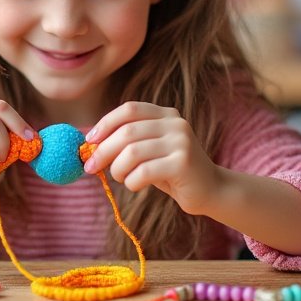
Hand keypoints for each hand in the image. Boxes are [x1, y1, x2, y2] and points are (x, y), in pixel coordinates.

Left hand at [84, 102, 223, 214]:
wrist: (210, 190)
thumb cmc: (172, 172)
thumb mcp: (150, 151)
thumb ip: (127, 143)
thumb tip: (90, 144)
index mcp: (166, 115)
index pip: (129, 109)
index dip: (106, 123)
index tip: (90, 140)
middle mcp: (175, 124)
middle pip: (127, 132)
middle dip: (103, 150)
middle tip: (91, 167)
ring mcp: (181, 142)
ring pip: (132, 153)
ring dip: (117, 169)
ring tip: (120, 178)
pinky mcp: (183, 163)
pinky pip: (143, 171)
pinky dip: (131, 181)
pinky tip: (135, 185)